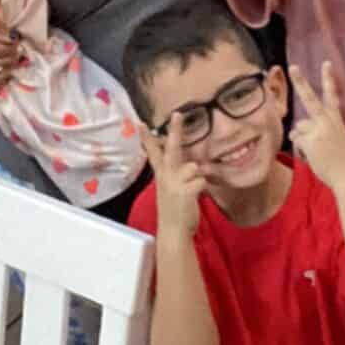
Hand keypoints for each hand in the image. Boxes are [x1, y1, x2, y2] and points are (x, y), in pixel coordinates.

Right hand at [142, 121, 206, 238]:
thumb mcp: (171, 189)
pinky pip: (202, 180)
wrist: (173, 231)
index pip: (153, 152)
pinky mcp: (186, 190)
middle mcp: (166, 175)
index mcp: (161, 175)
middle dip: (175, 130)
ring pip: (193, 166)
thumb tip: (193, 164)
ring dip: (197, 177)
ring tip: (191, 191)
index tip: (141, 123)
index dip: (147, 138)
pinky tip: (197, 197)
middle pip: (172, 147)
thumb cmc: (174, 210)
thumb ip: (177, 175)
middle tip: (177, 114)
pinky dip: (204, 187)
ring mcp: (175, 182)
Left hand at [289, 62, 344, 191]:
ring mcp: (317, 130)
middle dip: (300, 82)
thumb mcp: (335, 141)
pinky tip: (314, 156)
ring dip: (303, 140)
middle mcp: (326, 121)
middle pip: (310, 98)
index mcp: (336, 120)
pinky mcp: (309, 140)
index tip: (326, 63)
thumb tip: (296, 132)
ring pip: (299, 129)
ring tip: (319, 152)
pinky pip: (297, 141)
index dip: (328, 79)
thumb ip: (318, 132)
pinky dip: (301, 149)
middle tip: (293, 67)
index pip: (332, 96)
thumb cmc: (343, 162)